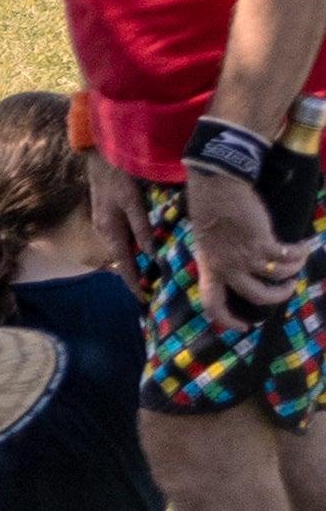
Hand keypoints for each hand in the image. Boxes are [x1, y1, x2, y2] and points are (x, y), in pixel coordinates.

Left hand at [187, 164, 310, 325]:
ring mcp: (244, 254)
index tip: (243, 327)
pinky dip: (299, 254)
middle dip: (277, 296)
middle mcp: (226, 265)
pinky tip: (304, 247)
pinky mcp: (261, 241)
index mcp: (209, 266)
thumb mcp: (206, 239)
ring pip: (278, 276)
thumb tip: (234, 268)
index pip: (212, 303)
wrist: (216, 183)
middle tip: (287, 289)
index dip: (227, 320)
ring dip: (293, 270)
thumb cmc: (209, 207)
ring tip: (298, 262)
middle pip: (256, 295)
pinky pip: (288, 256)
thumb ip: (219, 256)